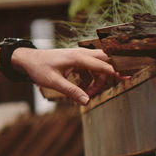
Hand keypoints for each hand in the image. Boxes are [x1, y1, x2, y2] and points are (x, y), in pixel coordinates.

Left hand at [10, 47, 126, 105]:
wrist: (28, 60)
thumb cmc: (40, 68)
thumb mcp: (54, 82)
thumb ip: (72, 91)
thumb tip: (87, 102)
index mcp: (77, 57)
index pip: (102, 64)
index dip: (115, 72)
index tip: (127, 78)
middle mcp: (81, 54)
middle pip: (104, 60)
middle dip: (111, 73)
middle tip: (121, 82)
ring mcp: (79, 56)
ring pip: (98, 66)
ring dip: (97, 80)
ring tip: (89, 94)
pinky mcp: (76, 61)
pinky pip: (90, 69)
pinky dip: (90, 79)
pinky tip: (82, 89)